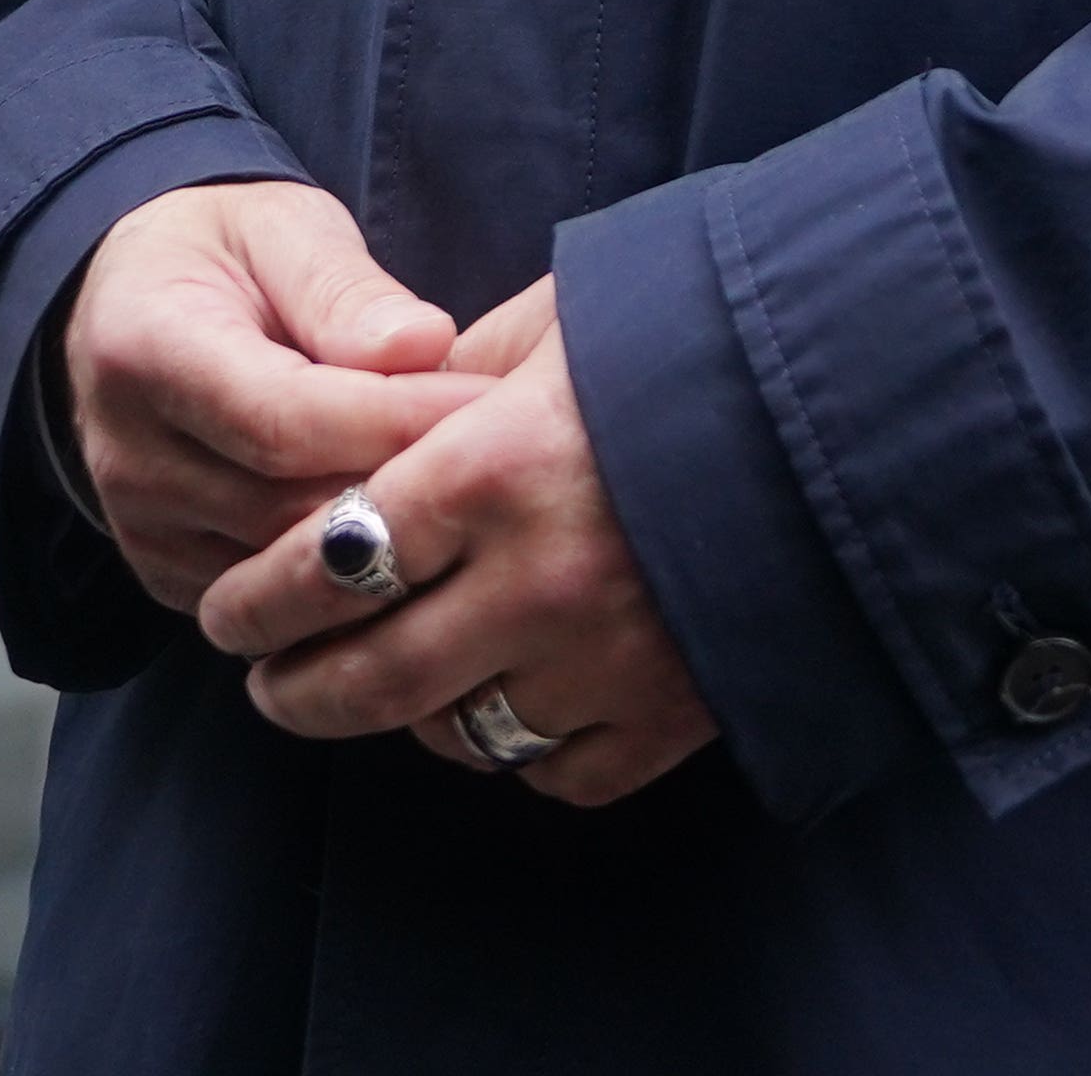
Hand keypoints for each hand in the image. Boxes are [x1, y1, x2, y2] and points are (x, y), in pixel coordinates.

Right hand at [57, 179, 478, 609]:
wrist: (130, 302)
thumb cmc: (223, 254)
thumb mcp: (284, 229)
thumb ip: (347, 291)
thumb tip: (426, 346)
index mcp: (146, 350)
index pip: (284, 419)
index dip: (396, 420)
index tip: (488, 399)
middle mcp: (130, 457)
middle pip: (292, 508)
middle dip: (406, 483)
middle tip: (506, 450)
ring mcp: (145, 531)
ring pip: (292, 571)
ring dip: (387, 535)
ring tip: (472, 487)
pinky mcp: (171, 575)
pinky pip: (278, 602)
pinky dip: (350, 573)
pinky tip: (410, 527)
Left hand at [196, 293, 719, 808]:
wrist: (865, 406)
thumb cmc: (699, 338)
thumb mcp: (567, 319)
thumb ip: (464, 370)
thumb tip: (386, 403)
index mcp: (497, 468)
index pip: (331, 558)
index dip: (260, 599)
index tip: (225, 612)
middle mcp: (539, 579)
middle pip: (369, 675)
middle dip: (293, 688)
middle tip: (264, 682)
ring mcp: (608, 660)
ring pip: (458, 733)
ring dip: (402, 721)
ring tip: (376, 695)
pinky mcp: (674, 715)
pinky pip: (557, 770)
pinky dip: (518, 751)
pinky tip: (501, 711)